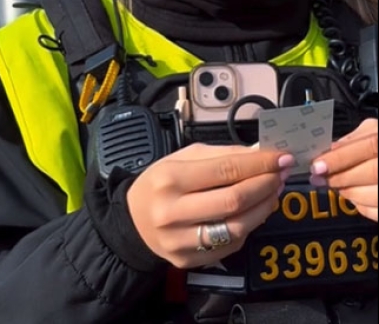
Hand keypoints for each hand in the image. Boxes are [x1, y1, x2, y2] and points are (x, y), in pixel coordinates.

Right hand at [126, 144, 292, 268]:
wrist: (133, 220)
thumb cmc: (160, 184)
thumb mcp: (180, 159)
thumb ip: (220, 156)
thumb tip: (259, 154)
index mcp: (170, 178)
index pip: (225, 170)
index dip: (259, 164)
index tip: (280, 157)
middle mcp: (173, 210)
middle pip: (234, 200)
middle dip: (265, 185)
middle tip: (280, 175)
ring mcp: (181, 239)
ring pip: (237, 227)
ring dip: (264, 208)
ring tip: (273, 192)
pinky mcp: (189, 259)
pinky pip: (231, 244)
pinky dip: (249, 226)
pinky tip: (255, 212)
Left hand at [309, 118, 377, 220]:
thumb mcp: (372, 131)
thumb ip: (352, 140)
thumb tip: (328, 153)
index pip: (368, 147)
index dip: (341, 158)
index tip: (317, 167)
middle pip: (373, 172)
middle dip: (341, 178)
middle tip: (321, 179)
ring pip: (377, 195)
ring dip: (350, 193)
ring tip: (338, 187)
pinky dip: (363, 207)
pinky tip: (356, 197)